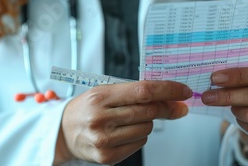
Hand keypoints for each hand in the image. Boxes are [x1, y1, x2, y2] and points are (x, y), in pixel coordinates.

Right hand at [55, 80, 191, 164]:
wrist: (63, 131)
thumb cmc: (87, 108)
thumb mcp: (105, 91)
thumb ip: (135, 93)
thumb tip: (172, 99)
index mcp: (100, 96)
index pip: (143, 91)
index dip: (168, 90)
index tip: (184, 91)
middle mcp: (100, 118)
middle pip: (148, 111)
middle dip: (167, 107)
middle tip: (176, 105)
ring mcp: (104, 140)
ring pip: (147, 128)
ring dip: (148, 122)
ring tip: (130, 118)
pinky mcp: (107, 157)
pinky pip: (140, 143)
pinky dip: (139, 135)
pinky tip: (125, 131)